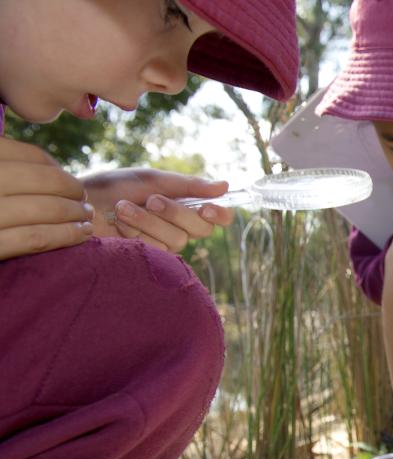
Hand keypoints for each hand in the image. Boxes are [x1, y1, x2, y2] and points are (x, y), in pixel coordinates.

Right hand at [0, 136, 93, 260]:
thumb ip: (10, 170)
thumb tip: (51, 168)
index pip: (29, 156)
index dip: (56, 169)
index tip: (69, 182)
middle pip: (43, 180)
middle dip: (72, 190)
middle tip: (85, 201)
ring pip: (45, 209)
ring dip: (74, 213)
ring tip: (87, 218)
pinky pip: (36, 238)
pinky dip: (66, 235)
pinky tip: (81, 234)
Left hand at [83, 168, 233, 252]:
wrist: (80, 203)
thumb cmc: (113, 188)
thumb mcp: (150, 179)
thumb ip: (187, 185)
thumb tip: (224, 186)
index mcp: (185, 205)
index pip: (218, 217)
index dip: (221, 214)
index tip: (208, 209)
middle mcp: (180, 227)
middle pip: (201, 229)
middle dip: (176, 213)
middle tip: (152, 200)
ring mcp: (164, 244)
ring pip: (177, 239)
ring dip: (148, 221)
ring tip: (122, 208)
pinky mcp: (149, 258)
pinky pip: (156, 248)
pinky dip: (136, 232)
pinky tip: (118, 224)